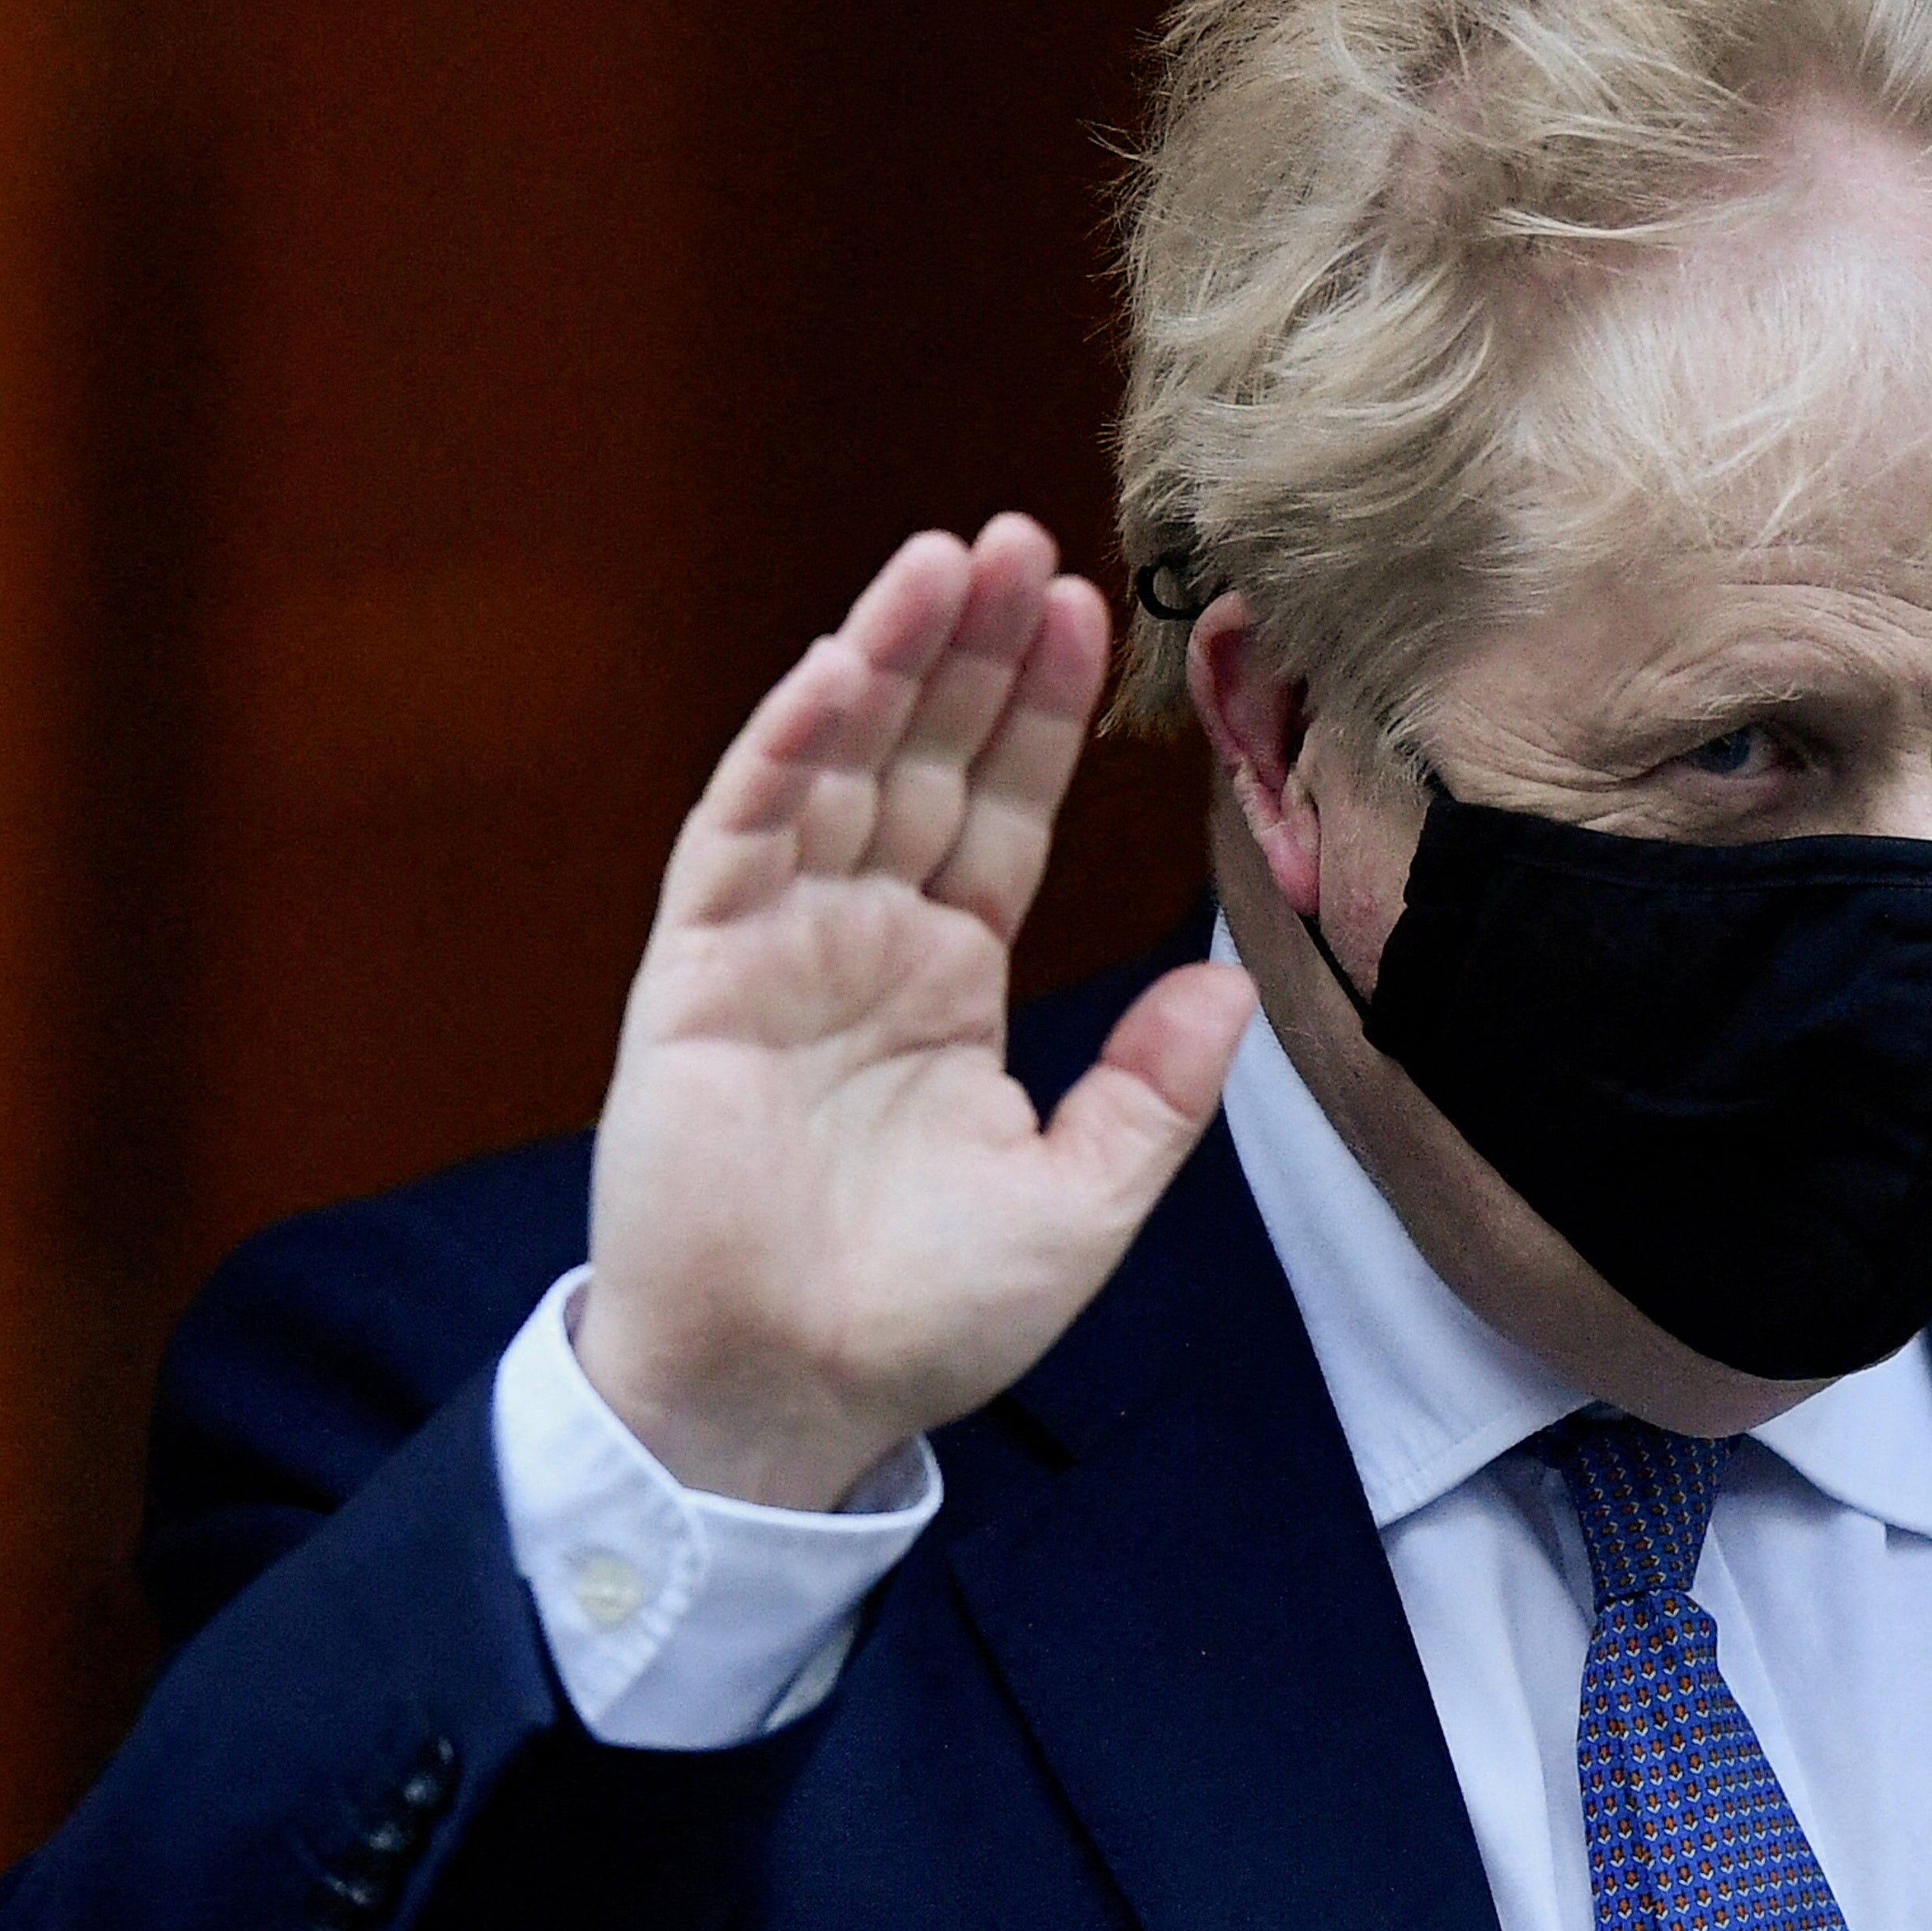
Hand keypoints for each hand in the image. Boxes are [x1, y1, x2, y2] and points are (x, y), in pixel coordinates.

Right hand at [578, 515, 1258, 1508]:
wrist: (791, 1397)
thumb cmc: (925, 1318)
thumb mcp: (1081, 1199)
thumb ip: (1156, 1086)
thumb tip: (1236, 977)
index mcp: (948, 981)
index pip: (1001, 812)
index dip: (1037, 712)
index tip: (1086, 607)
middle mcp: (862, 943)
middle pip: (923, 761)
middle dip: (968, 648)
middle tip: (1017, 533)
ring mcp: (774, 949)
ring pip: (835, 769)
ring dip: (885, 659)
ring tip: (942, 556)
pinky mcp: (695, 976)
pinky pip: (742, 837)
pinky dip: (786, 750)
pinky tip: (838, 669)